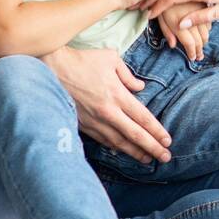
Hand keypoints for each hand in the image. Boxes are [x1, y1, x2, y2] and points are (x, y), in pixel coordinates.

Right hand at [40, 45, 171, 164]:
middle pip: (134, 135)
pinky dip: (114, 147)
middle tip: (165, 158)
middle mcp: (107, 112)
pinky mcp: (82, 124)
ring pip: (118, 142)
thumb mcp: (110, 58)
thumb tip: (139, 87)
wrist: (51, 69)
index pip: (143, 118)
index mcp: (117, 95)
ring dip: (134, 152)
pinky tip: (123, 151)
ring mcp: (94, 121)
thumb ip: (128, 75)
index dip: (157, 131)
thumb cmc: (82, 60)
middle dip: (152, 148)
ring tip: (147, 160)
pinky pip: (102, 139)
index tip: (168, 141)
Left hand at [158, 2, 211, 60]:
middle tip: (199, 56)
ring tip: (202, 47)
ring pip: (206, 29)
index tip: (193, 58)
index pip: (190, 43)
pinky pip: (208, 17)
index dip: (192, 52)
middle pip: (200, 38)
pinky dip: (207, 26)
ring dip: (204, 39)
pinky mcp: (204, 1)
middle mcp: (191, 15)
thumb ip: (167, 30)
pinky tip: (205, 29)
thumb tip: (172, 45)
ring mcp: (199, 8)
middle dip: (200, 49)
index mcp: (179, 21)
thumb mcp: (161, 14)